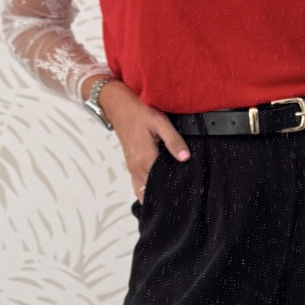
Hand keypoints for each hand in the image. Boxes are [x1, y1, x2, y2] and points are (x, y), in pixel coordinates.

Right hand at [96, 80, 190, 201]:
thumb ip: (173, 141)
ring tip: (168, 196)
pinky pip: (137, 184)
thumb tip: (185, 157)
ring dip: (153, 194)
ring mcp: (132, 167)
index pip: (160, 183)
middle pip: (150, 190)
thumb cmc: (139, 113)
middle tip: (178, 197)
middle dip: (163, 195)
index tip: (182, 192)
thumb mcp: (160, 123)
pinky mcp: (131, 164)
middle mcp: (136, 167)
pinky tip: (156, 188)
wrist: (119, 107)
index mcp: (145, 159)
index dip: (172, 189)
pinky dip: (145, 189)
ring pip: (142, 190)